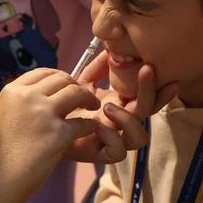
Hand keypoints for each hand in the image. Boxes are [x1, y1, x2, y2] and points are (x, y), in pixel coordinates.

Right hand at [0, 69, 100, 200]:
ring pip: (76, 93)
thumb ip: (26, 102)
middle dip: (77, 86)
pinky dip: (91, 126)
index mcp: (13, 91)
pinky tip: (90, 130)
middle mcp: (27, 97)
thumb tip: (53, 95)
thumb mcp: (8, 115)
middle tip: (85, 98)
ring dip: (88, 99)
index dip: (61, 77)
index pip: (44, 72)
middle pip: (62, 80)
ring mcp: (43, 114)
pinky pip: (84, 123)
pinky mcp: (57, 134)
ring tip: (93, 108)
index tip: (69, 87)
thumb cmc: (1, 153)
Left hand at [65, 55, 179, 164]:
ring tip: (108, 106)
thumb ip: (98, 68)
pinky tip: (97, 127)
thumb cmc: (66, 106)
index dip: (157, 82)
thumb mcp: (82, 84)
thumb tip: (111, 49)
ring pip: (139, 137)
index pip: (147, 94)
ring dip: (129, 119)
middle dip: (150, 91)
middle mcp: (122, 121)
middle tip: (145, 70)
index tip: (154, 65)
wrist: (45, 126)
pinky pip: (119, 152)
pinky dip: (113, 139)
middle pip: (148, 111)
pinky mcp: (100, 153)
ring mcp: (113, 138)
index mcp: (122, 103)